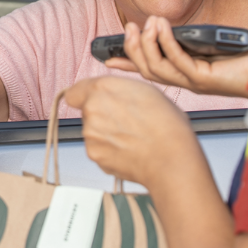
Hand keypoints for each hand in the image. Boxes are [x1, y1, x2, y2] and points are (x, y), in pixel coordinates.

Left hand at [61, 76, 194, 185]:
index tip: (94, 102)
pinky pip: (98, 149)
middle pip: (86, 111)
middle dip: (100, 115)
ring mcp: (90, 134)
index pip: (75, 91)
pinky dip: (109, 150)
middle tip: (125, 122)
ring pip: (92, 131)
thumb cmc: (166, 124)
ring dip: (105, 134)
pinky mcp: (94, 154)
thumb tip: (109, 95)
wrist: (171, 159)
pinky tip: (129, 150)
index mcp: (103, 88)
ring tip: (131, 138)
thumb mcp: (145, 91)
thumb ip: (118, 90)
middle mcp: (92, 109)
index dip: (85, 96)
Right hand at [104, 16, 247, 97]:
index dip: (127, 64)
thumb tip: (173, 21)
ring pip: (158, 68)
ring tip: (145, 23)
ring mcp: (195, 82)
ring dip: (147, 44)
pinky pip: (177, 60)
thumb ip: (194, 37)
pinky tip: (161, 25)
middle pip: (148, 71)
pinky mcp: (205, 78)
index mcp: (187, 74)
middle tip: (128, 28)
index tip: (106, 56)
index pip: (150, 70)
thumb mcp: (214, 43)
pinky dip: (165, 42)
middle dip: (133, 50)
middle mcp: (187, 81)